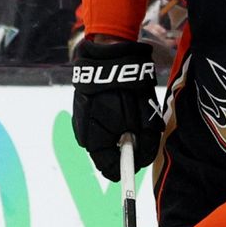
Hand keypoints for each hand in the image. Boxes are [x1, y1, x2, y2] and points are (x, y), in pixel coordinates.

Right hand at [72, 38, 162, 180]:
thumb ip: (146, 143)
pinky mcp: (80, 110)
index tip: (133, 169)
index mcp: (97, 138)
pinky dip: (108, 123)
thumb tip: (142, 160)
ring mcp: (80, 120)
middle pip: (104, 154)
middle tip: (136, 139)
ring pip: (101, 139)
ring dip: (115, 136)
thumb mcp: (145, 118)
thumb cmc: (129, 89)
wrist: (109, 57)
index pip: (108, 167)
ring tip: (128, 119)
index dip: (123, 169)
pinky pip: (96, 125)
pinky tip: (117, 109)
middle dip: (120, 151)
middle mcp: (84, 133)